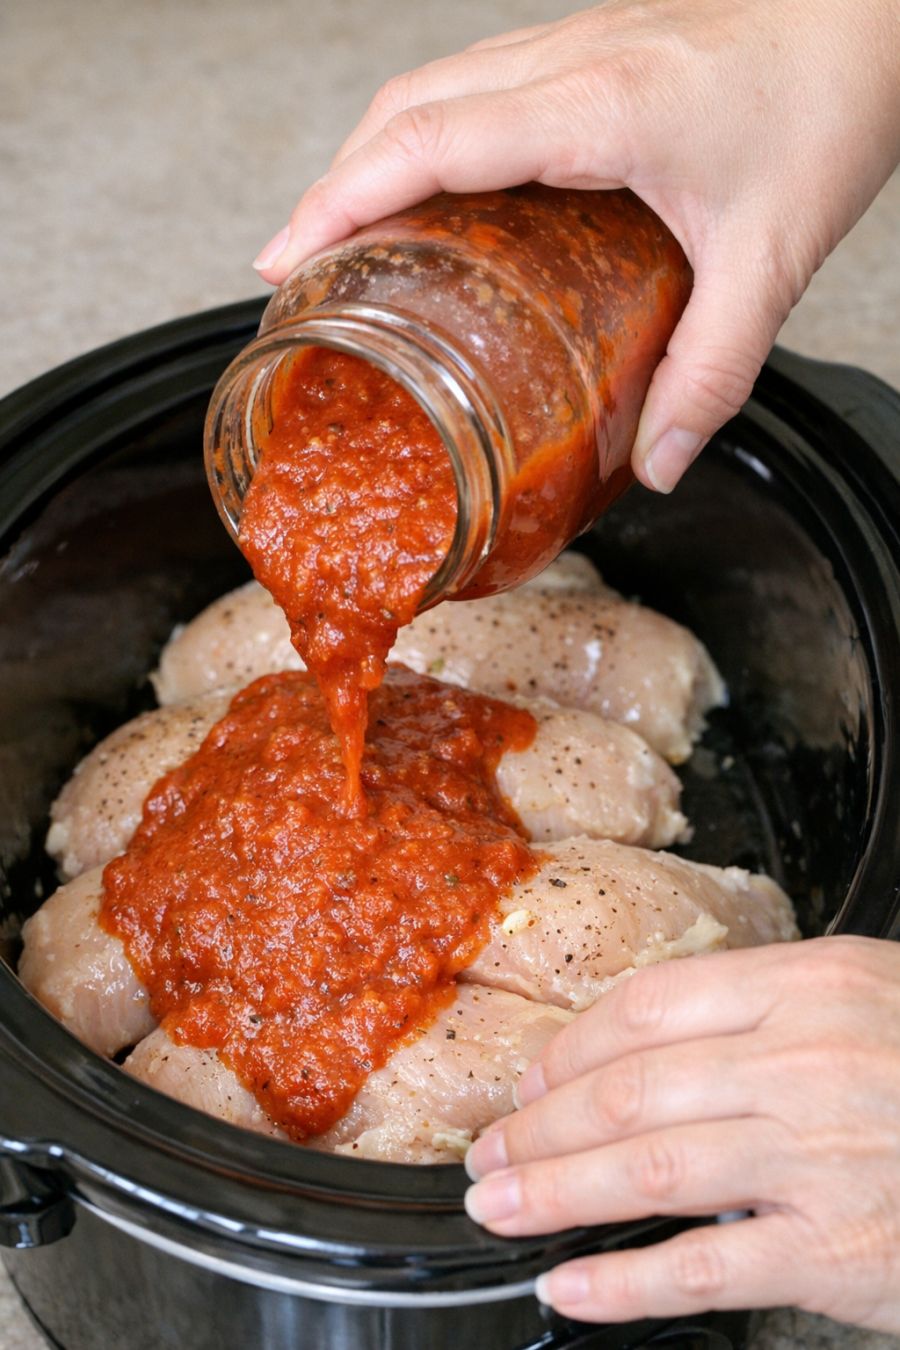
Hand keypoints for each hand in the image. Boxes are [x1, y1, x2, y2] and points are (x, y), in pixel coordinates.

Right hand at [252, 0, 899, 492]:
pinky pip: (474, 84)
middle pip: (403, 107)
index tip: (284, 260)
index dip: (338, 199)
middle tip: (293, 269)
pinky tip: (428, 193)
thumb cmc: (828, 100)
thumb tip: (655, 462)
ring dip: (370, 156)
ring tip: (340, 239)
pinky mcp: (587, 50)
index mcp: (596, 106)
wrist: (870, 12)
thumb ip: (711, 371)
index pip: (427, 140)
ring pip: (430, 87)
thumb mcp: (771, 256)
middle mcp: (566, 61)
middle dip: (330, 187)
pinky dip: (423, 137)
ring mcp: (572, 45)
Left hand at [463, 936, 899, 1332]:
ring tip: (499, 1207)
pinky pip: (701, 1266)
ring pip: (645, 1169)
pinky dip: (622, 1282)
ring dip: (553, 1192)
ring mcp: (817, 1155)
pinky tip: (571, 1285)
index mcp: (808, 984)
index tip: (533, 1080)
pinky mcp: (835, 1250)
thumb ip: (767, 1009)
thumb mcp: (868, 998)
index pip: (648, 1007)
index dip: (572, 1048)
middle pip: (629, 1089)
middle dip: (539, 1127)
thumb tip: (649, 1046)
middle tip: (488, 1152)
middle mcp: (804, 1060)